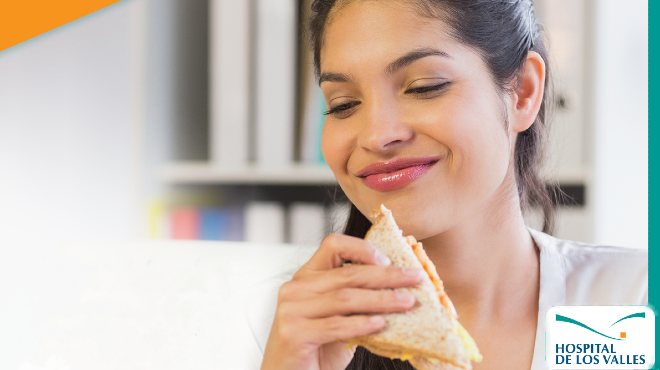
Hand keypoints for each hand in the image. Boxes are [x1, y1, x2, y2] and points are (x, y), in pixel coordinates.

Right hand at [260, 233, 422, 369]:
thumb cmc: (316, 350)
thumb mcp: (339, 318)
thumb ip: (357, 301)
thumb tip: (399, 288)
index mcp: (306, 277)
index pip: (333, 245)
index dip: (362, 249)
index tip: (389, 260)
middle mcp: (295, 288)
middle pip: (348, 274)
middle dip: (386, 276)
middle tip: (414, 278)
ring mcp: (291, 310)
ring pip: (345, 298)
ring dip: (382, 300)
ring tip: (407, 302)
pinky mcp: (293, 332)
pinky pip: (336, 325)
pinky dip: (362, 324)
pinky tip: (381, 324)